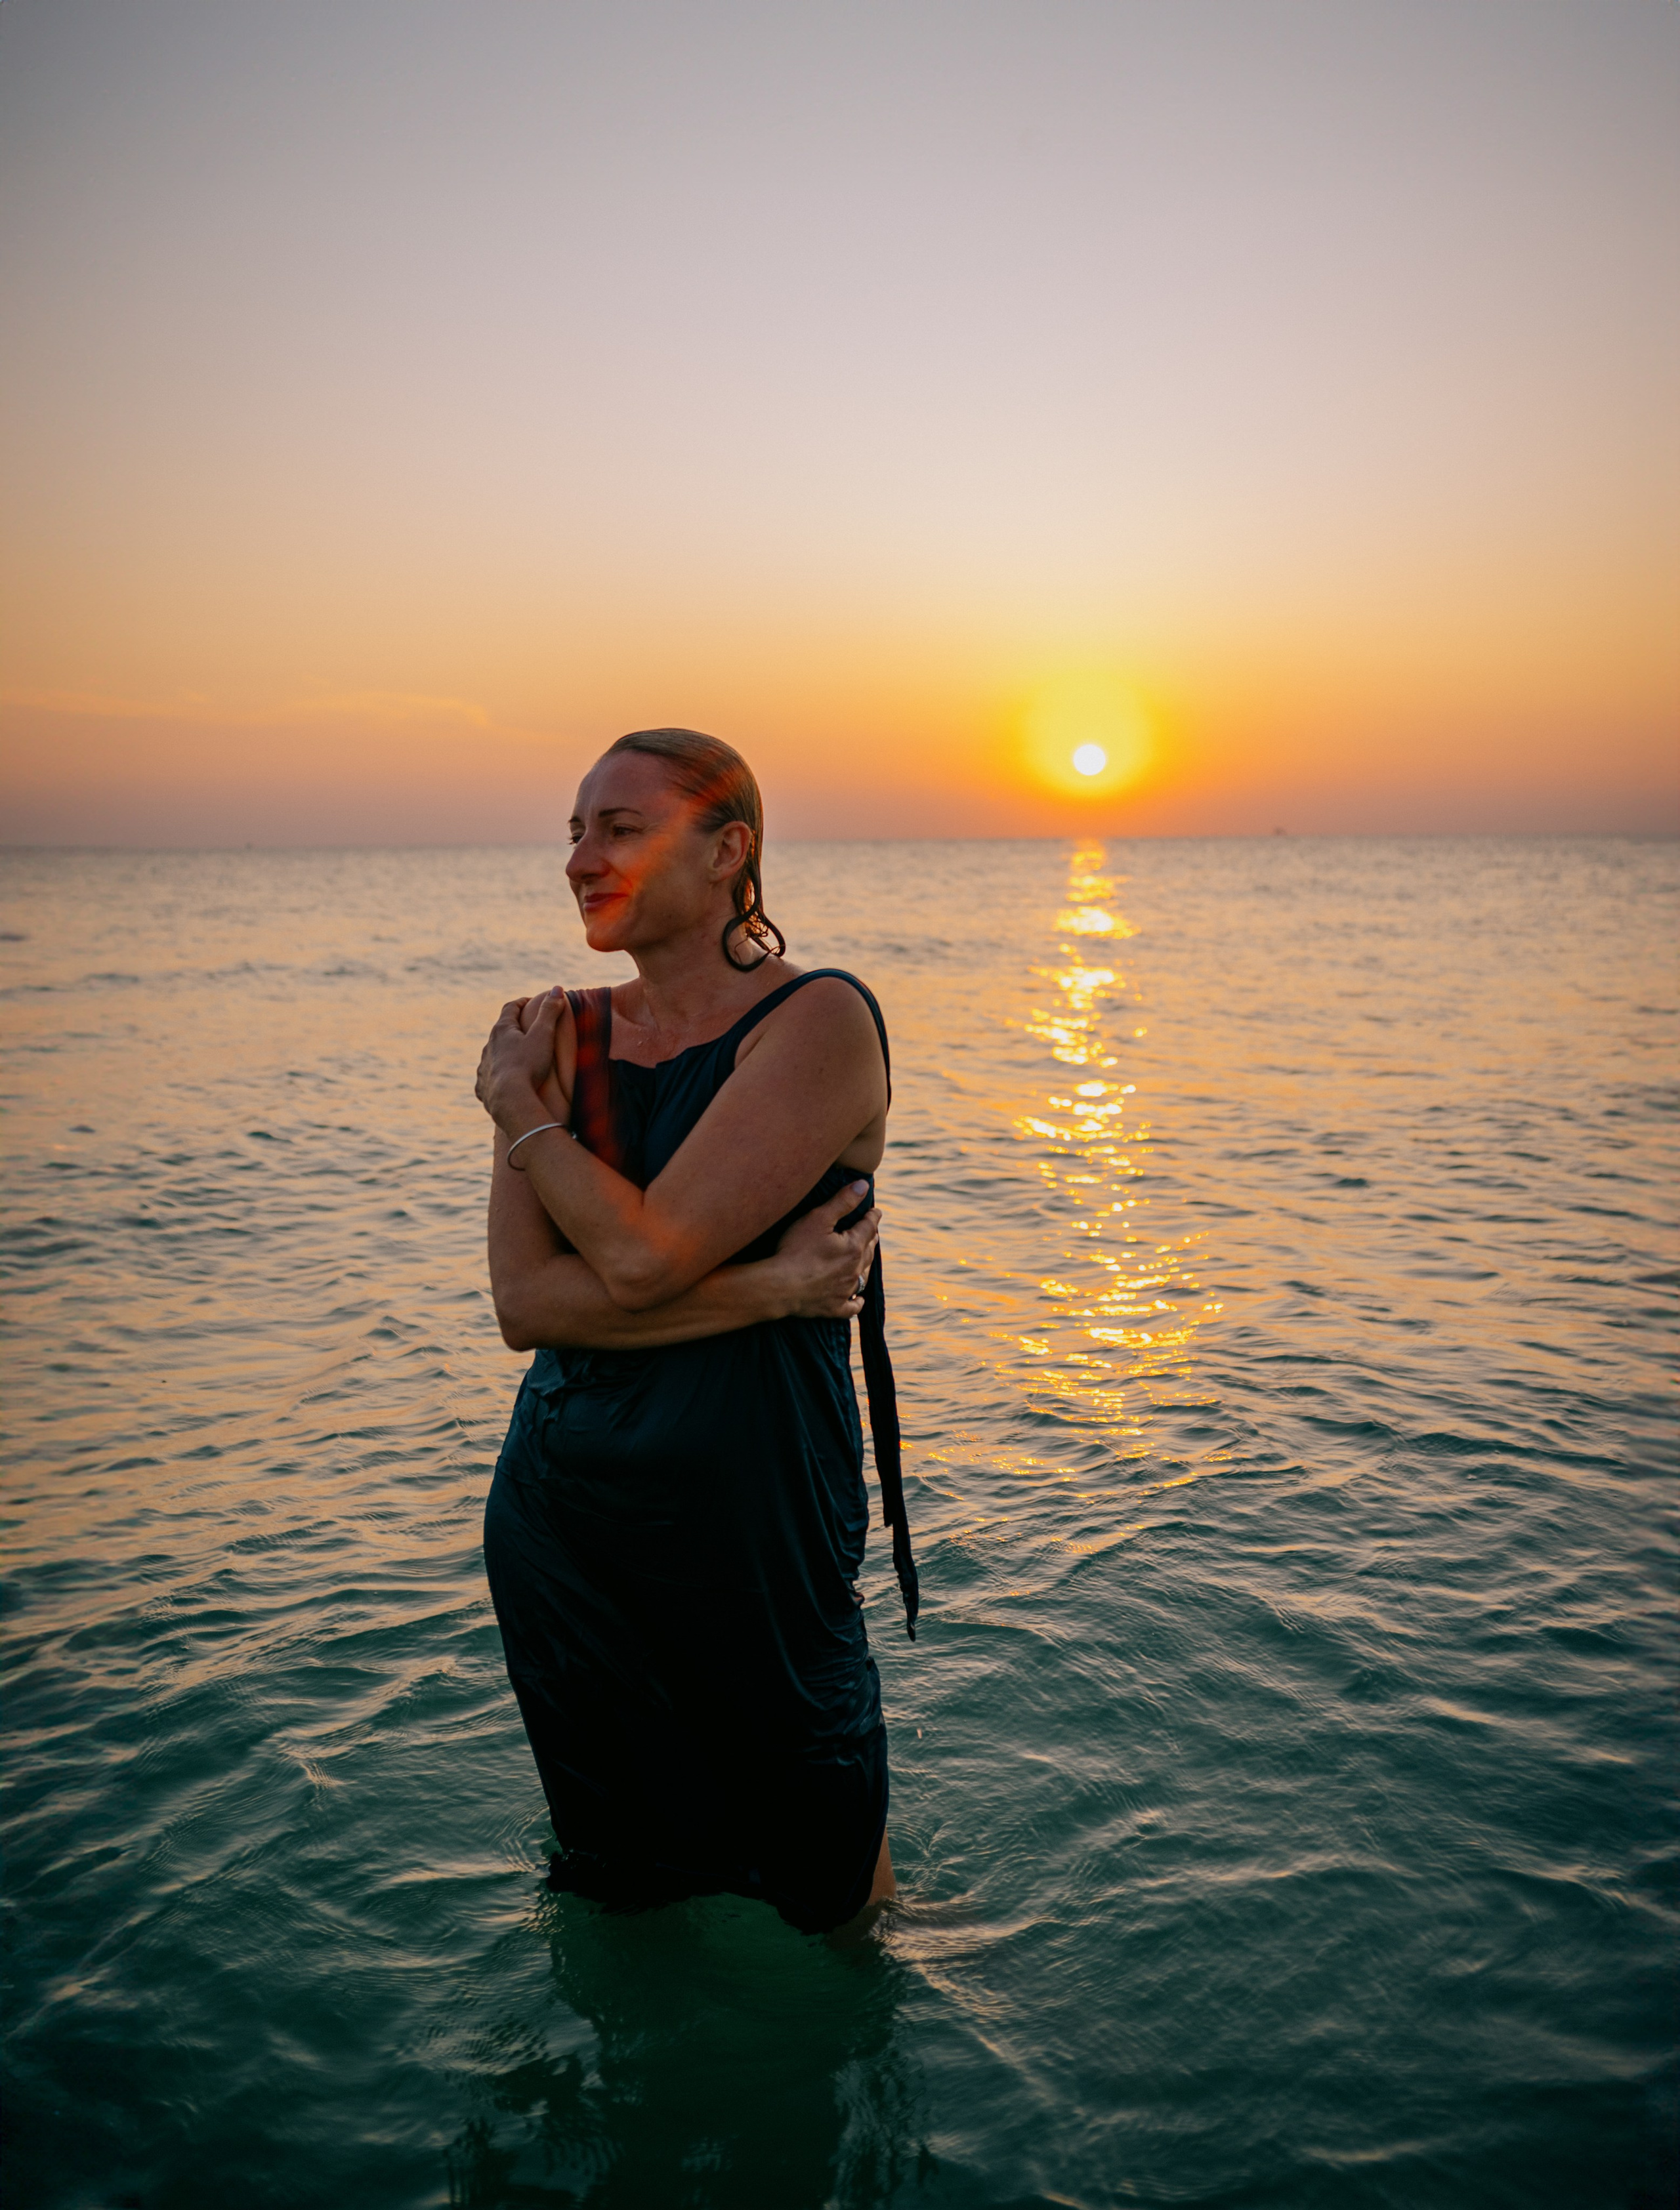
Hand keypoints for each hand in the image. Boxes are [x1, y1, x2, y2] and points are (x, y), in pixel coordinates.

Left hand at [477, 990, 566, 1133]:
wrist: (510, 1100)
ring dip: (504, 1054)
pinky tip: (504, 1083)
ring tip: (518, 1059)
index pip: (510, 1008)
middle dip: (513, 1029)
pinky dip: (497, 1077)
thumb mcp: (543, 1035)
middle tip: (527, 1031)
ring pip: (493, 1055)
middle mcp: (488, 1046)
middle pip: (500, 1031)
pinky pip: (488, 1079)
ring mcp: (483, 1067)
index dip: (521, 1003)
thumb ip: (550, 1011)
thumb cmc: (529, 1065)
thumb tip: (557, 988)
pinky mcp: (482, 1087)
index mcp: (502, 1031)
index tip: (531, 1002)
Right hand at [768, 1181, 880, 1320]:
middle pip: (868, 1251)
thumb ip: (842, 1202)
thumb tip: (863, 1186)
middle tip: (872, 1232)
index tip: (875, 1212)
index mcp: (853, 1247)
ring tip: (865, 1258)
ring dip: (865, 1265)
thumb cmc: (795, 1250)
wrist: (779, 1287)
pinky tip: (859, 1299)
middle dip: (870, 1239)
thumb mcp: (817, 1218)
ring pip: (862, 1276)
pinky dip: (857, 1301)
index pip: (869, 1227)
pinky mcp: (833, 1308)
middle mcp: (854, 1270)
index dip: (872, 1217)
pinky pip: (852, 1306)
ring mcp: (845, 1291)